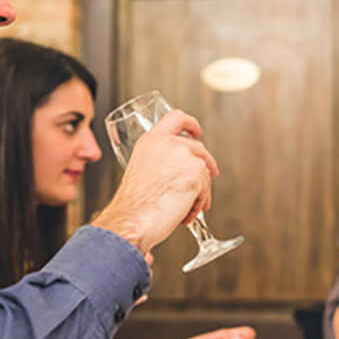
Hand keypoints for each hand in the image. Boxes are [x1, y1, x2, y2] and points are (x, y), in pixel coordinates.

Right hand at [92, 110, 218, 253]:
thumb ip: (159, 162)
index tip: (197, 131)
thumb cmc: (133, 205)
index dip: (191, 124)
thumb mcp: (141, 171)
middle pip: (197, 147)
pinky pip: (206, 188)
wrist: (132, 220)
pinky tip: (184, 213)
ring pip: (204, 171)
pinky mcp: (195, 173)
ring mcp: (183, 156)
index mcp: (150, 141)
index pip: (176, 118)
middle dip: (205, 165)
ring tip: (185, 209)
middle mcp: (167, 144)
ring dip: (199, 192)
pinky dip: (198, 203)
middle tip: (206, 177)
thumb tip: (176, 171)